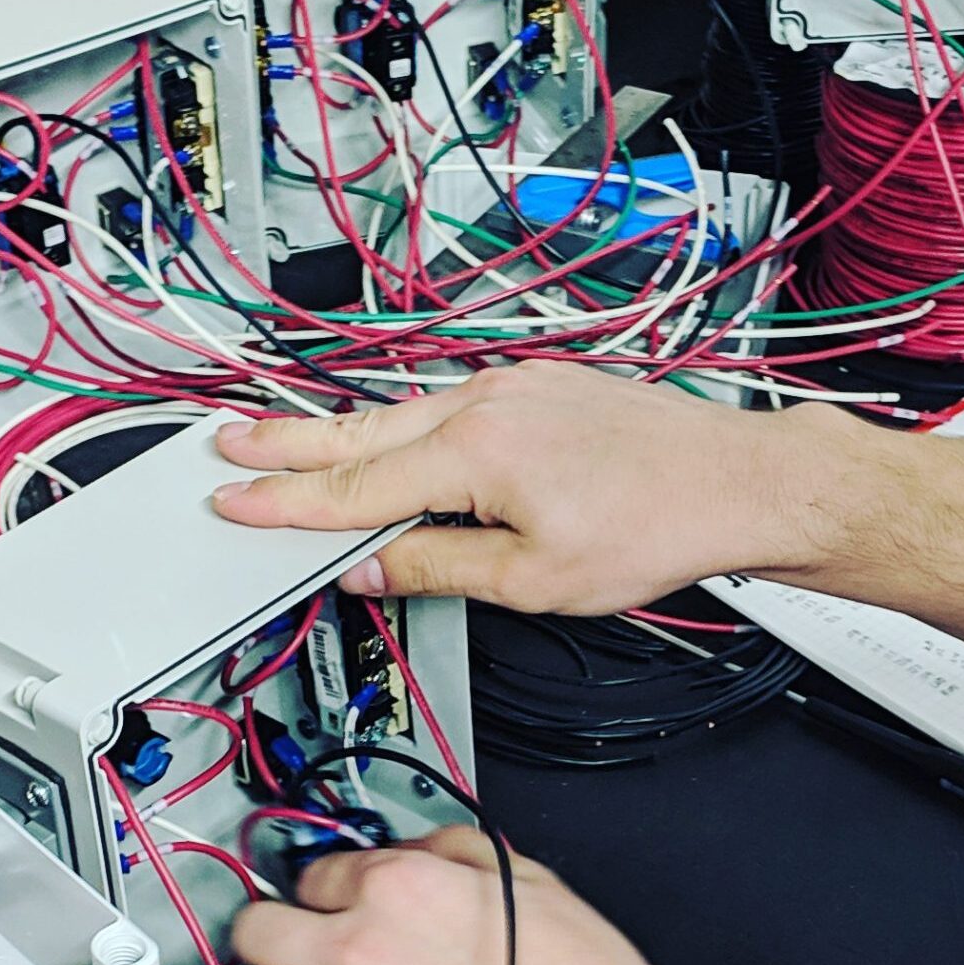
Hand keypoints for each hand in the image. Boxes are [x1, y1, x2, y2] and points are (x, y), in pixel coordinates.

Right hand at [208, 363, 846, 613]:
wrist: (736, 483)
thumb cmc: (657, 530)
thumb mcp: (534, 580)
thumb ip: (438, 568)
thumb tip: (372, 568)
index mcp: (477, 453)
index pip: (357, 487)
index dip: (287, 501)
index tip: (235, 502)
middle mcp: (488, 403)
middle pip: (365, 431)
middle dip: (288, 443)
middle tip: (227, 445)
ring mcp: (515, 386)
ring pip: (406, 413)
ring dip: (344, 431)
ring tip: (288, 442)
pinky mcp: (541, 384)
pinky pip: (451, 405)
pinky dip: (407, 423)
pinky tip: (394, 437)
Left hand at [228, 827, 737, 964]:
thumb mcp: (531, 881)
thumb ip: (452, 851)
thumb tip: (410, 851)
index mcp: (398, 887)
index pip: (311, 873)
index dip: (327, 892)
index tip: (336, 909)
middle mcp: (356, 950)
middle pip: (255, 930)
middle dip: (276, 935)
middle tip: (300, 952)